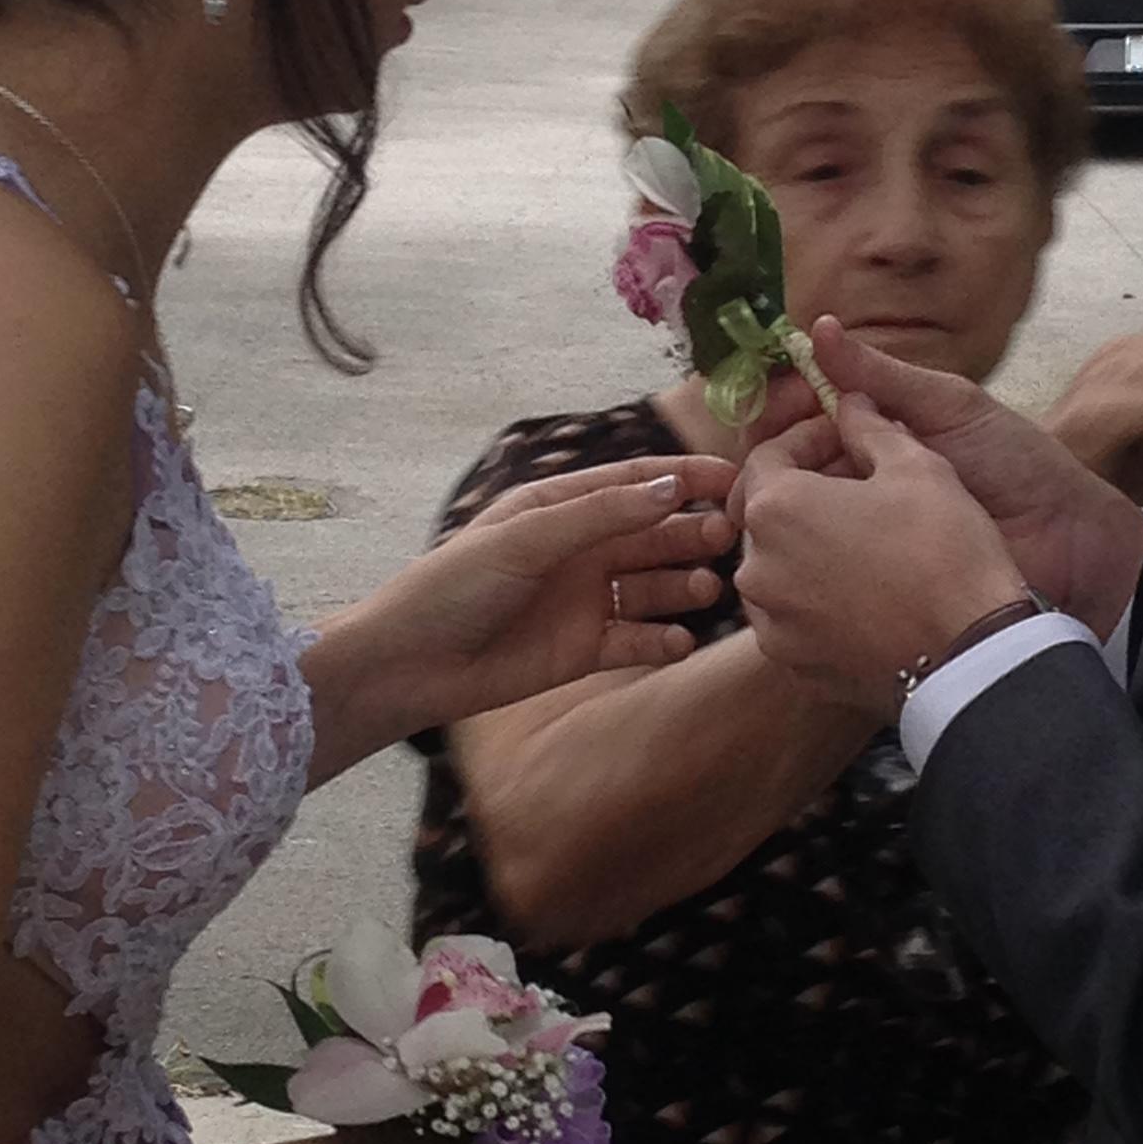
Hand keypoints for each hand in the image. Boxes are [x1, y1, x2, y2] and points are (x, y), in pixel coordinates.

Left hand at [353, 457, 737, 734]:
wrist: (410, 666)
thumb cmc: (454, 587)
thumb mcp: (527, 538)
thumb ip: (600, 515)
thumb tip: (670, 488)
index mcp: (559, 506)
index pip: (635, 483)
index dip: (684, 477)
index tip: (732, 478)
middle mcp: (578, 549)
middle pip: (652, 533)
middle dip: (692, 532)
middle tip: (728, 536)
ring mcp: (584, 600)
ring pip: (652, 585)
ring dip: (683, 585)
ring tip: (707, 589)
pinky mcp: (584, 649)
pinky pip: (637, 639)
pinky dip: (662, 638)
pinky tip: (677, 640)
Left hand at [736, 394, 1033, 715]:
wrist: (971, 653)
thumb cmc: (944, 550)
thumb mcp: (916, 465)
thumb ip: (871, 427)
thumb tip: (852, 404)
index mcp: (775, 509)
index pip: (768, 456)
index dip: (808, 439)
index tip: (843, 437)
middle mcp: (757, 568)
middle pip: (770, 515)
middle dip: (808, 494)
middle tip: (859, 488)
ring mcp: (772, 624)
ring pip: (780, 568)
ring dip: (811, 548)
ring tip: (866, 542)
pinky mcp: (795, 665)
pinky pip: (796, 619)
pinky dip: (819, 600)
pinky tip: (866, 594)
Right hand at [748, 318, 1142, 635]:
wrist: (1067, 541)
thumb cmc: (1016, 463)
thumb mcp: (948, 405)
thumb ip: (881, 375)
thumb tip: (815, 327)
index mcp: (871, 436)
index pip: (802, 417)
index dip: (782, 404)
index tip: (783, 394)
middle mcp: (854, 485)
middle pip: (782, 468)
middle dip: (771, 451)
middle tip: (776, 448)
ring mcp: (855, 537)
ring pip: (787, 519)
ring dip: (778, 501)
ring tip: (783, 493)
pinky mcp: (862, 585)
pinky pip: (814, 569)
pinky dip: (797, 552)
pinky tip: (794, 541)